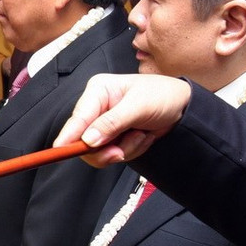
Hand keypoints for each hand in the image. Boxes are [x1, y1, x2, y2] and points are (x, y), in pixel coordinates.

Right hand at [53, 73, 191, 166]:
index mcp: (98, 91)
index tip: (60, 149)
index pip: (78, 117)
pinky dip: (131, 150)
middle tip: (120, 152)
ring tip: (141, 134)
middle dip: (106, 148)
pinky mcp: (114, 137)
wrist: (184, 107)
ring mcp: (105, 124)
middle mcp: (97, 108)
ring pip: (100, 150)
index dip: (68, 135)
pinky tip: (142, 136)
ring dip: (124, 148)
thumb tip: (88, 139)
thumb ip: (112, 123)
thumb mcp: (138, 106)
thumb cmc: (163, 96)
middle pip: (84, 139)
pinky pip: (114, 154)